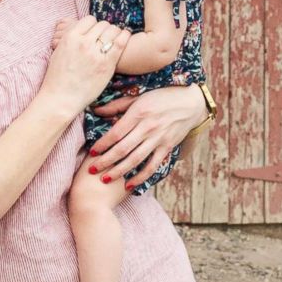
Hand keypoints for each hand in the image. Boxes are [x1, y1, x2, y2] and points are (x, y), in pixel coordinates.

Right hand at [40, 16, 129, 117]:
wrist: (60, 98)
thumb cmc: (57, 78)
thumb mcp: (58, 52)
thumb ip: (70, 39)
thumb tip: (80, 30)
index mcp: (70, 37)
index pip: (89, 19)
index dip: (93, 25)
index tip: (94, 32)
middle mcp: (83, 42)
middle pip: (102, 24)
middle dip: (104, 29)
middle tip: (105, 37)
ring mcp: (96, 53)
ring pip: (112, 31)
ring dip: (114, 33)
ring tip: (114, 39)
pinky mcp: (106, 65)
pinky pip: (120, 43)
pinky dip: (124, 37)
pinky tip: (125, 37)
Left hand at [88, 84, 206, 181]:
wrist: (190, 102)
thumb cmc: (161, 97)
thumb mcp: (138, 96)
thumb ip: (116, 105)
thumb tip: (95, 110)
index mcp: (139, 113)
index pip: (116, 133)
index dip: (102, 144)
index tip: (91, 153)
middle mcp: (148, 127)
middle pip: (123, 149)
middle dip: (106, 161)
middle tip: (92, 170)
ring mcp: (159, 139)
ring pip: (136, 159)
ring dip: (119, 171)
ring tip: (105, 179)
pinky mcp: (168, 147)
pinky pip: (153, 165)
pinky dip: (141, 177)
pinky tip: (129, 185)